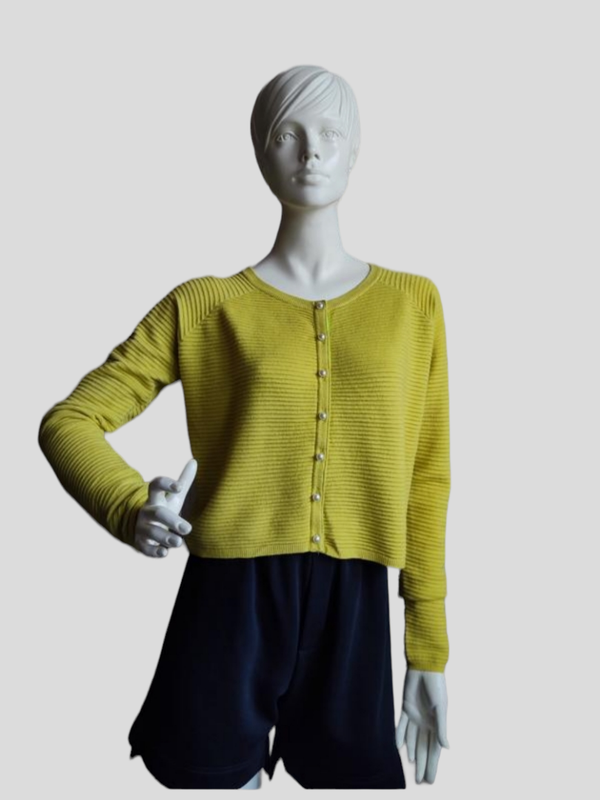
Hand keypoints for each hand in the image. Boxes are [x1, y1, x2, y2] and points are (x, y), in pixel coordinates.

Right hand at [133, 458, 197, 557]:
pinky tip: (164, 553)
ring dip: (165, 537)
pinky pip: (146, 548)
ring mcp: (142, 528)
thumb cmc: (163, 509)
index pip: (155, 486)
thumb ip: (184, 481)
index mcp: (154, 498)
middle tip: (188, 529)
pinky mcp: (141, 543)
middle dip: (172, 520)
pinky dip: (154, 551)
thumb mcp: (174, 497)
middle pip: (157, 513)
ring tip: (179, 542)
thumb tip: (195, 460)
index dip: (165, 484)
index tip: (179, 487)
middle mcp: (147, 512)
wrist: (140, 528)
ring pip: (151, 532)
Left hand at [395, 668, 448, 783]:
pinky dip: (399, 736)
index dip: (433, 765)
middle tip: (420, 780)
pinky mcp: (406, 707)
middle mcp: (427, 722)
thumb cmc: (437, 686)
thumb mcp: (441, 708)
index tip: (431, 780)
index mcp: (437, 724)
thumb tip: (446, 748)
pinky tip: (398, 747)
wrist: (425, 666)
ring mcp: (416, 716)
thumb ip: (442, 728)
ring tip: (412, 766)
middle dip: (423, 764)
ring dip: (412, 753)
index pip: (434, 750)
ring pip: (413, 739)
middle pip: (424, 748)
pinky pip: (401, 725)